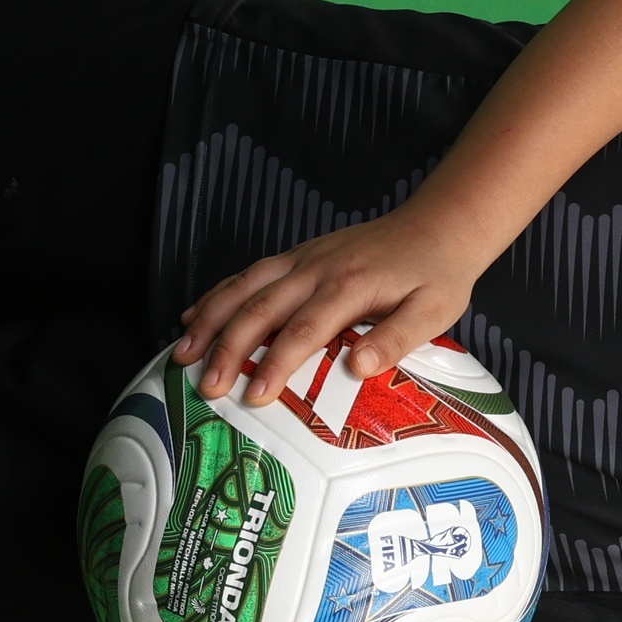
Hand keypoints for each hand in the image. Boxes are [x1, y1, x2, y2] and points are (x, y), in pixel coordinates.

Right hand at [173, 201, 487, 404]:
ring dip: (209, 320)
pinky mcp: (298, 255)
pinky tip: (193, 316)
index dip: (275, 364)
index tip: (255, 397)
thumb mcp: (435, 311)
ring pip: (244, 287)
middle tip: (207, 386)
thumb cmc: (437, 274)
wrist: (438, 225)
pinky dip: (217, 295)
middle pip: (261, 308)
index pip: (303, 330)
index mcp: (349, 285)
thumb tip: (358, 367)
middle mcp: (317, 268)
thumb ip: (396, 338)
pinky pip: (249, 274)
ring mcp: (303, 258)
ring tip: (183, 354)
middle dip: (228, 348)